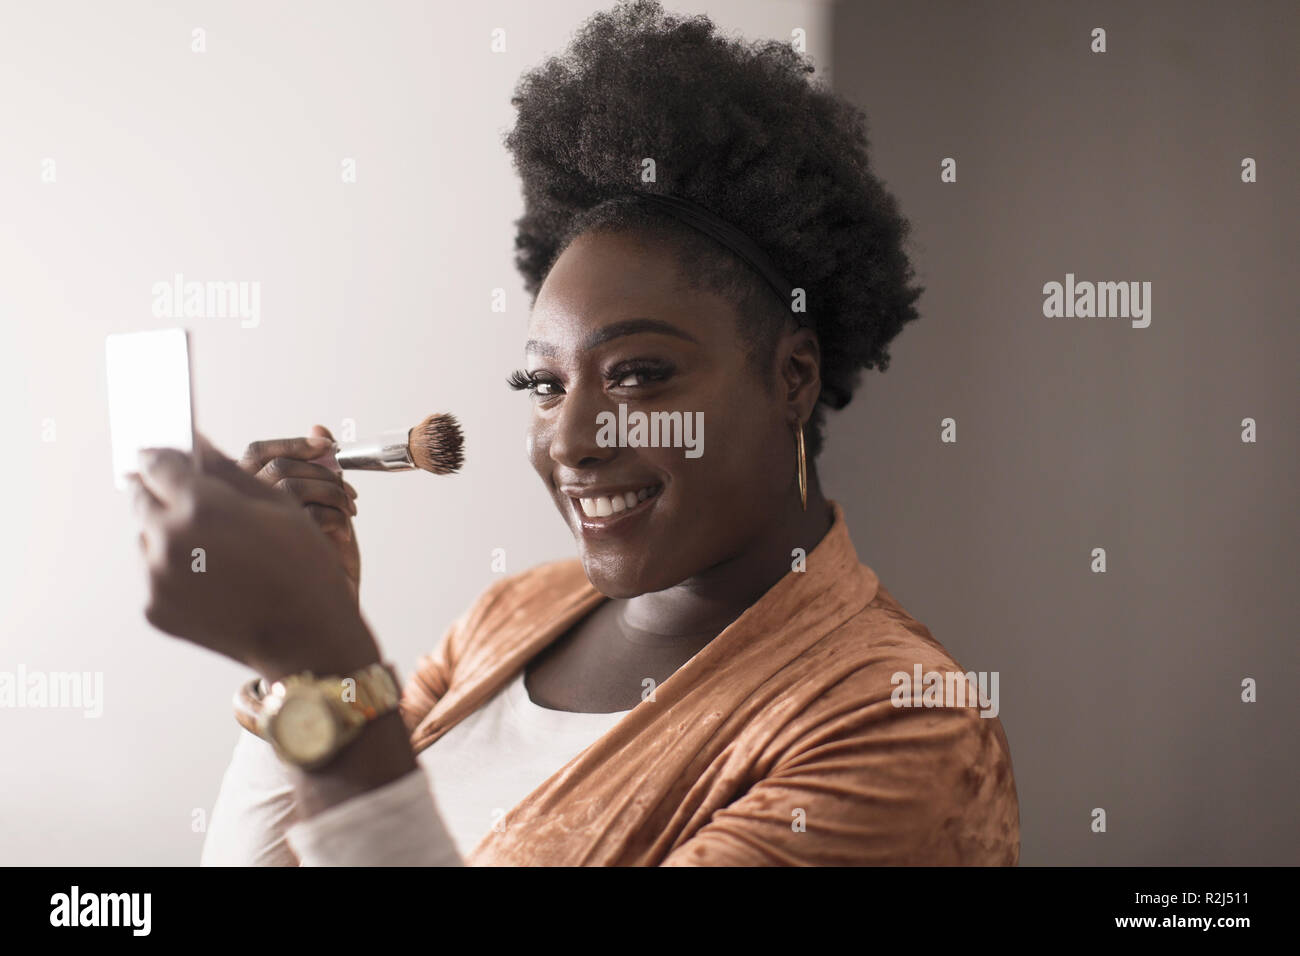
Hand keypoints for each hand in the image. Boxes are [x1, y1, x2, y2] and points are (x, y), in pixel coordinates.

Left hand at [127, 432, 377, 679]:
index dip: (166, 454)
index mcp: (199, 506)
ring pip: (146, 536)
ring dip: (167, 531)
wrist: (306, 635)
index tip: (171, 455)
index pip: (158, 462)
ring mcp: (157, 578)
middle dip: (162, 491)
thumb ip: (225, 468)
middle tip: (189, 496)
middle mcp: (168, 540)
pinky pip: (155, 573)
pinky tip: (212, 573)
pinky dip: (175, 568)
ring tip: (209, 541)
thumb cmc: (302, 564)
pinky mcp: (155, 608)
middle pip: (140, 497)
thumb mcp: (274, 503)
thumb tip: (194, 443)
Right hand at [237, 425, 360, 598]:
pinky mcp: (268, 549)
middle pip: (277, 465)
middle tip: (350, 495)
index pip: (257, 451)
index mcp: (242, 499)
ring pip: (290, 483)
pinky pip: (304, 511)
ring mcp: (247, 530)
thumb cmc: (320, 570)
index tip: (329, 447)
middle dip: (323, 472)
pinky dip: (334, 516)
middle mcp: (235, 513)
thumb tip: (320, 428)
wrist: (326, 619)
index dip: (293, 443)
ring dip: (332, 492)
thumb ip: (319, 472)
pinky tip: (343, 533)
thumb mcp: (326, 511)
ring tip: (350, 513)